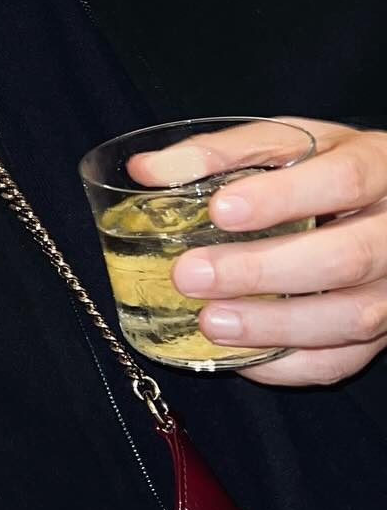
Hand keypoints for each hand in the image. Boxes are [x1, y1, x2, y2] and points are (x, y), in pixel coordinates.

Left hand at [155, 120, 386, 385]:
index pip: (341, 180)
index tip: (220, 210)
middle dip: (263, 271)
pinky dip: (288, 366)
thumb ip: (219, 153)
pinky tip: (238, 355)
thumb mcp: (284, 143)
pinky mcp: (382, 334)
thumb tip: (146, 170)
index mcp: (377, 166)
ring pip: (351, 317)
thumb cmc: (325, 168)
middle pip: (346, 257)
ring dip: (274, 326)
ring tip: (210, 321)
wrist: (382, 202)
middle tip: (191, 274)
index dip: (282, 198)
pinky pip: (341, 361)